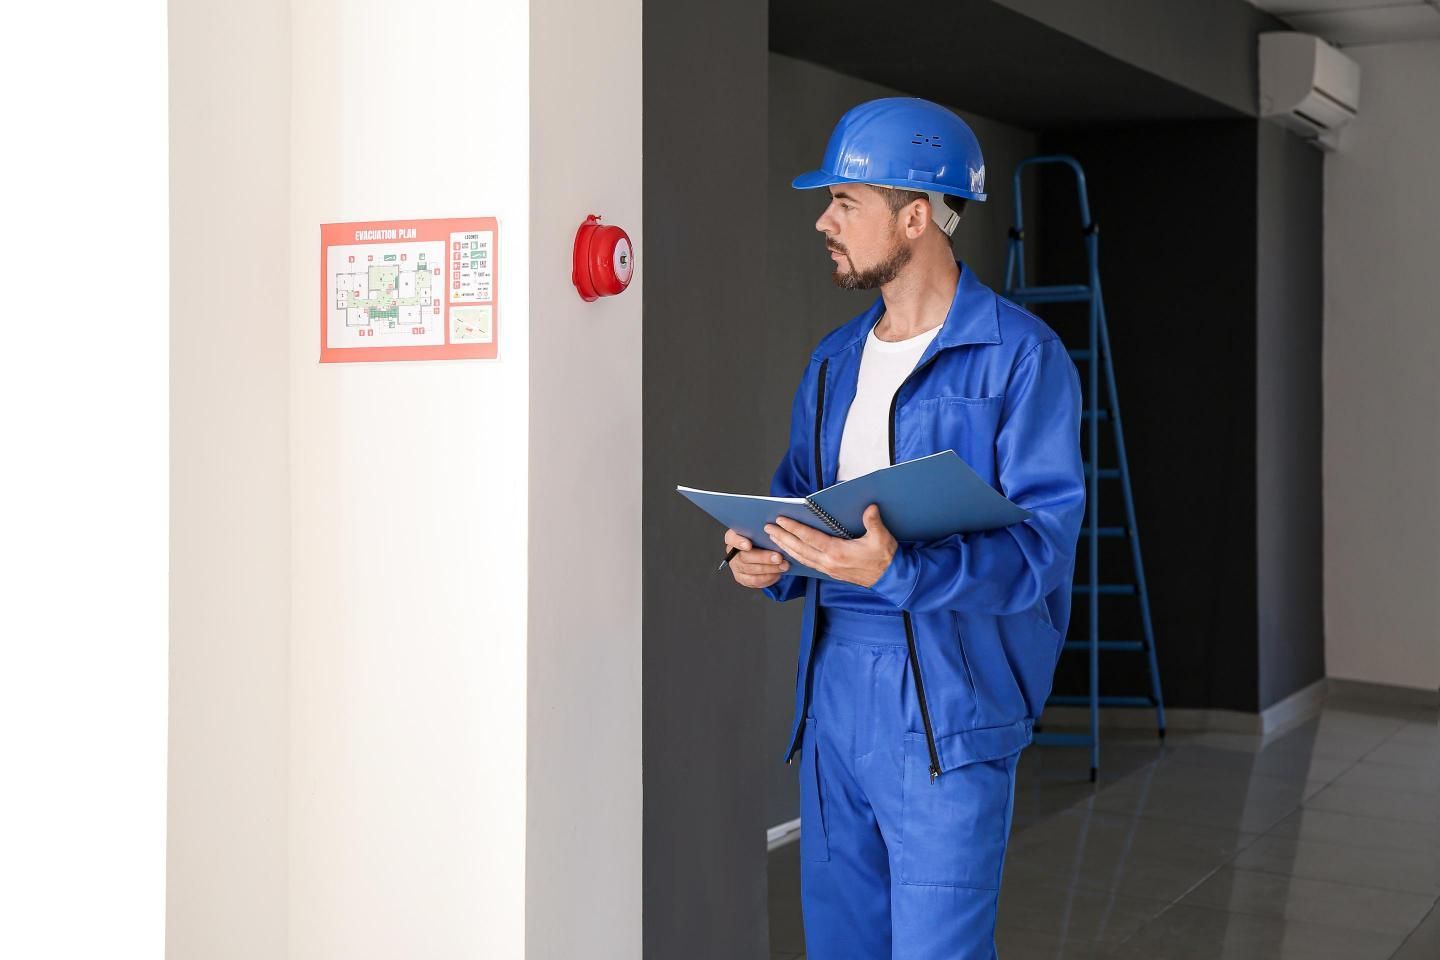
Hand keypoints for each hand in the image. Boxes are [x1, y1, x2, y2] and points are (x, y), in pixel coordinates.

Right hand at [723, 527, 790, 588]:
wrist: (761, 553)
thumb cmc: (761, 540)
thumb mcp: (761, 533)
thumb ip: (763, 532)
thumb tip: (776, 529)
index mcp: (734, 538)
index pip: (731, 538)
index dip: (739, 542)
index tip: (748, 545)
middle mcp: (732, 553)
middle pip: (744, 557)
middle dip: (763, 558)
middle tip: (778, 557)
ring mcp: (736, 567)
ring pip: (751, 570)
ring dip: (769, 569)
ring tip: (783, 566)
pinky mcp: (742, 578)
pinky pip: (754, 580)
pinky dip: (768, 578)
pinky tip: (778, 573)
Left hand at [765, 504, 896, 587]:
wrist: (890, 578)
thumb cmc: (886, 558)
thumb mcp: (882, 537)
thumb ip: (873, 522)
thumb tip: (869, 508)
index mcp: (838, 553)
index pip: (810, 538)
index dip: (794, 528)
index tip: (781, 519)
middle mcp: (829, 562)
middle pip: (799, 548)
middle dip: (782, 537)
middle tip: (768, 528)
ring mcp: (828, 569)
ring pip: (801, 557)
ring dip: (785, 547)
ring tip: (773, 537)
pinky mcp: (830, 572)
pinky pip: (808, 563)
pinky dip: (796, 555)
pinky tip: (789, 551)